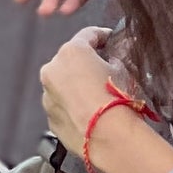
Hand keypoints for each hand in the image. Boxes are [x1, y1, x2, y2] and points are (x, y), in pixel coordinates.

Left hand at [40, 26, 172, 172]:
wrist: (110, 137)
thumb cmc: (118, 100)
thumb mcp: (124, 70)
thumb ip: (114, 59)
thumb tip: (112, 60)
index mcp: (71, 52)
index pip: (88, 35)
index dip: (103, 36)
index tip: (110, 40)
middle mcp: (53, 70)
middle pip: (70, 60)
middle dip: (86, 64)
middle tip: (105, 72)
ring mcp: (48, 96)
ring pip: (63, 85)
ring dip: (77, 87)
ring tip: (97, 98)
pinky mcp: (50, 119)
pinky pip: (62, 106)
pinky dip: (73, 107)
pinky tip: (89, 114)